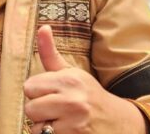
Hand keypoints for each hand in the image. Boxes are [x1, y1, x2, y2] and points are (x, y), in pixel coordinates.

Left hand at [24, 26, 145, 133]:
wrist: (120, 122)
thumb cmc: (89, 95)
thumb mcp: (71, 73)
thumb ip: (50, 52)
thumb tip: (42, 27)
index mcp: (69, 80)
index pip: (29, 87)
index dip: (37, 93)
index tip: (52, 94)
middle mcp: (73, 100)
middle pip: (30, 109)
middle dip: (40, 112)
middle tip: (57, 110)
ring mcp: (75, 124)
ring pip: (37, 128)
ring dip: (45, 128)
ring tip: (62, 122)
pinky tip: (66, 132)